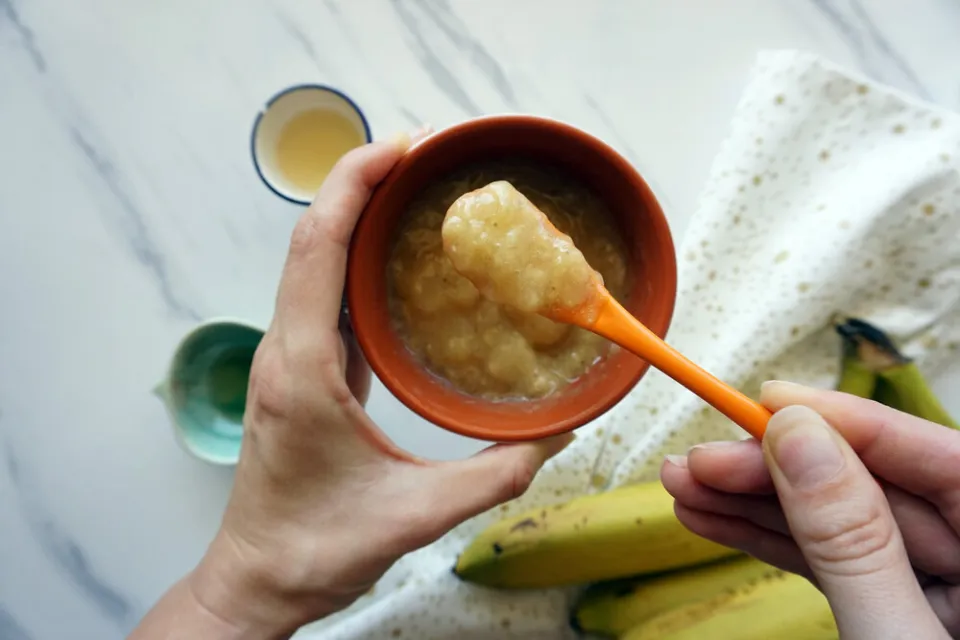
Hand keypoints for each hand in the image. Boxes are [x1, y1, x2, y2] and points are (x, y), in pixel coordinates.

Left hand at [130, 130, 571, 638]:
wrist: (259, 579)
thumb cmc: (316, 547)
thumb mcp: (416, 515)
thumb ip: (495, 476)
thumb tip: (558, 436)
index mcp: (303, 369)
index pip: (318, 249)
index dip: (354, 186)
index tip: (400, 150)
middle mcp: (287, 351)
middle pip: (313, 241)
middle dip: (359, 184)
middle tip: (421, 156)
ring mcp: (288, 361)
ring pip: (314, 265)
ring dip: (355, 219)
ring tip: (412, 191)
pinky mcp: (301, 375)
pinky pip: (324, 299)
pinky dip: (354, 262)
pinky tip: (395, 261)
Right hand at [661, 381, 958, 639]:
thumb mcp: (892, 637)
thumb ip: (851, 542)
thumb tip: (800, 441)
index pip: (938, 457)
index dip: (848, 421)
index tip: (772, 400)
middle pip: (873, 488)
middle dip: (775, 472)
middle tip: (702, 460)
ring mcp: (934, 592)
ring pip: (838, 524)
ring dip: (753, 504)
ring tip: (686, 485)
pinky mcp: (888, 611)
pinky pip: (827, 562)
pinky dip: (768, 543)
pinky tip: (714, 518)